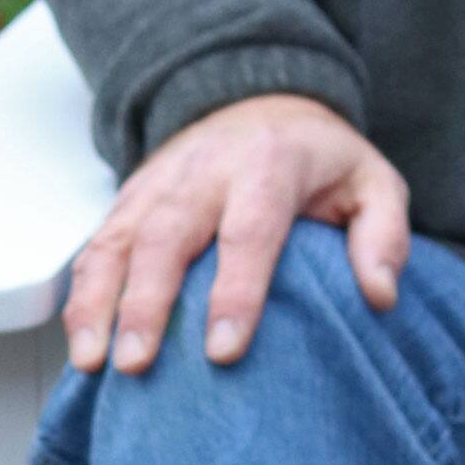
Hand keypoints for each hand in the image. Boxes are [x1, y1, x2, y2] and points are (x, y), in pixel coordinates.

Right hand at [64, 92, 408, 376]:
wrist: (255, 99)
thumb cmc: (317, 162)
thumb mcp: (371, 181)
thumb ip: (383, 234)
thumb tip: (380, 295)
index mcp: (269, 165)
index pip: (249, 231)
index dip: (234, 292)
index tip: (222, 351)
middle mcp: (204, 171)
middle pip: (167, 237)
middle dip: (147, 304)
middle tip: (138, 365)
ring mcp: (157, 186)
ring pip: (118, 243)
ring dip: (99, 305)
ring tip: (91, 363)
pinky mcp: (128, 204)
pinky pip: (96, 251)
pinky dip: (82, 300)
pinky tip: (81, 349)